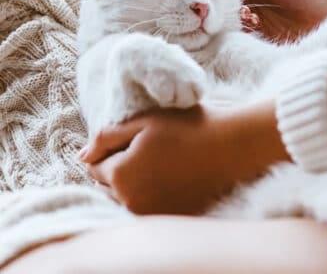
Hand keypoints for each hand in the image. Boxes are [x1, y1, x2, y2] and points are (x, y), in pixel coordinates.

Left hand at [79, 101, 289, 213]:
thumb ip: (107, 137)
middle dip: (120, 169)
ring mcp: (153, 214)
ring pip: (128, 199)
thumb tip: (82, 156)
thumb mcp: (143, 121)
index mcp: (121, 175)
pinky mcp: (172, 218)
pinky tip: (174, 176)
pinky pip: (149, 207)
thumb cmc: (189, 127)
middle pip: (109, 187)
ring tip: (163, 162)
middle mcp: (131, 202)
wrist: (233, 146)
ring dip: (136, 183)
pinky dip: (155, 194)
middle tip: (150, 149)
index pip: (95, 167)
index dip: (111, 150)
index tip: (135, 139)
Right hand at [218, 0, 326, 41]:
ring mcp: (249, 24)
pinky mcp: (257, 41)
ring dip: (223, 24)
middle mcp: (243, 5)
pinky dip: (235, 36)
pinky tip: (239, 30)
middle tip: (202, 12)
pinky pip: (238, 40)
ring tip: (223, 20)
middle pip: (217, 8)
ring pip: (225, 25)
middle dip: (211, 10)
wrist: (324, 11)